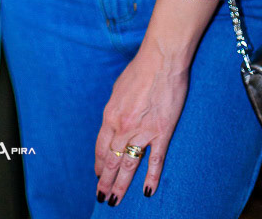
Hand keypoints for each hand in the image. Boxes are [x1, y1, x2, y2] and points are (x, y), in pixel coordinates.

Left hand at [95, 45, 189, 204]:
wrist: (161, 60)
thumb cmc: (139, 70)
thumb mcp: (118, 89)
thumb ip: (115, 110)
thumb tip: (113, 124)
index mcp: (111, 115)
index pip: (101, 147)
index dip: (99, 164)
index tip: (98, 175)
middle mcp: (123, 126)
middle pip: (111, 161)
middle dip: (105, 182)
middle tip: (102, 198)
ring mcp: (143, 131)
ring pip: (129, 165)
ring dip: (121, 185)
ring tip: (115, 201)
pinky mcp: (162, 132)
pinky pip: (155, 160)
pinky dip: (151, 177)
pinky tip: (147, 191)